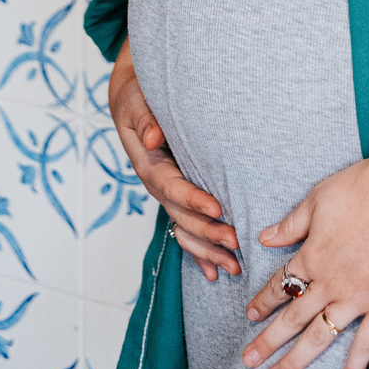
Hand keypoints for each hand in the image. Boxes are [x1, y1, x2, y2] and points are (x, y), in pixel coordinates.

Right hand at [108, 38, 239, 282]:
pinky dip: (198, 251)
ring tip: (233, 267)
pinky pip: (185, 227)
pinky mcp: (175, 193)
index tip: (217, 208)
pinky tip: (214, 273)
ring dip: (207, 249)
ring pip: (185, 229)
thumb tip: (153, 138)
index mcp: (148, 163)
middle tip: (236, 241)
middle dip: (208, 231)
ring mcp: (166, 192)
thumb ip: (145, 119)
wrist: (132, 97)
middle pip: (181, 215)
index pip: (172, 186)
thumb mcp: (135, 101)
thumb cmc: (136, 95)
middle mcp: (157, 183)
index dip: (193, 199)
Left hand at [241, 156, 368, 368]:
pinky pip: (366, 343)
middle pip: (292, 318)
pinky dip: (353, 367)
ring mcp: (356, 297)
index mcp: (312, 255)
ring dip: (296, 360)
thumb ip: (292, 223)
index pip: (280, 285)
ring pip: (319, 336)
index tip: (249, 316)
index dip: (263, 301)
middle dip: (267, 341)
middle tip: (247, 360)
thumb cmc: (364, 185)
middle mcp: (328, 282)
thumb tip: (264, 237)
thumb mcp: (319, 197)